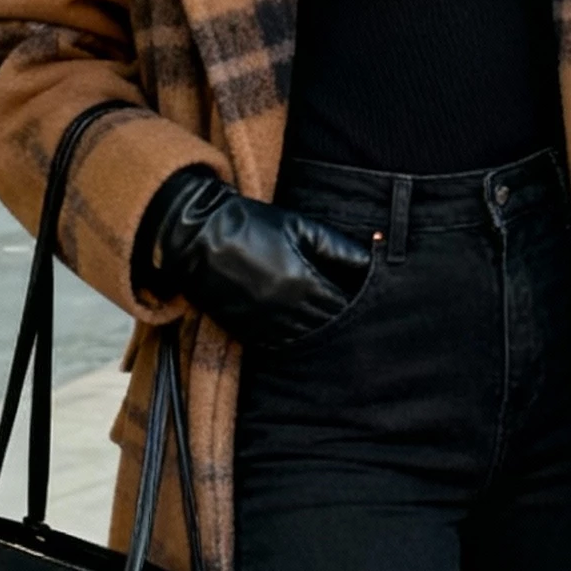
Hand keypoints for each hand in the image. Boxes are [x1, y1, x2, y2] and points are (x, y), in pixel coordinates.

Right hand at [143, 167, 373, 345]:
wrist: (198, 238)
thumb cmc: (251, 225)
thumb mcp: (299, 226)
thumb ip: (338, 247)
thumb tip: (373, 258)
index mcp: (305, 282)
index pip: (346, 305)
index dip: (360, 304)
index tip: (371, 302)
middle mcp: (289, 309)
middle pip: (330, 326)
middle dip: (345, 322)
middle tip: (361, 324)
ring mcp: (267, 324)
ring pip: (308, 340)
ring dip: (322, 335)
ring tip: (336, 330)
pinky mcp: (248, 331)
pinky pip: (281, 346)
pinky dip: (296, 342)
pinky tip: (304, 334)